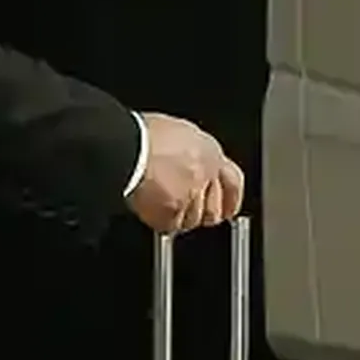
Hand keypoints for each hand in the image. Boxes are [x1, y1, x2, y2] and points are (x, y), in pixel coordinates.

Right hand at [127, 113, 245, 235]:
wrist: (125, 147)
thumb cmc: (142, 135)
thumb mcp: (177, 132)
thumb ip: (190, 152)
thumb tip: (187, 162)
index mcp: (209, 152)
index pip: (233, 181)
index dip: (231, 199)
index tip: (228, 209)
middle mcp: (204, 175)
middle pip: (212, 209)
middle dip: (200, 214)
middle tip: (184, 210)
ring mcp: (190, 195)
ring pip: (191, 220)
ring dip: (177, 217)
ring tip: (158, 203)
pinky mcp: (173, 211)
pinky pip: (170, 226)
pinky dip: (159, 220)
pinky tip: (149, 207)